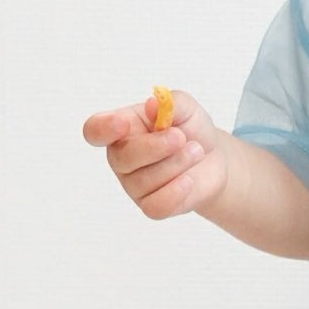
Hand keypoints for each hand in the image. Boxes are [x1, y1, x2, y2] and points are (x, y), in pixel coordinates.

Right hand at [82, 89, 227, 219]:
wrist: (214, 158)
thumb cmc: (191, 129)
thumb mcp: (186, 108)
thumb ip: (171, 103)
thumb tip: (152, 105)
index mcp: (122, 128)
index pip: (95, 130)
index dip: (103, 128)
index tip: (122, 124)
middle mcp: (121, 158)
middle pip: (122, 158)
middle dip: (157, 147)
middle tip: (182, 137)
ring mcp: (133, 185)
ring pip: (144, 181)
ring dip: (177, 164)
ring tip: (196, 151)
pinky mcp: (151, 205)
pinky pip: (156, 205)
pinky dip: (176, 191)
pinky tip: (189, 180)